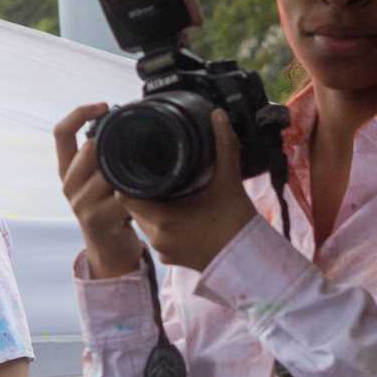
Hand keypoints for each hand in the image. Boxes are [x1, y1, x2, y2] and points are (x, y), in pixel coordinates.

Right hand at [54, 105, 142, 278]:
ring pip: (107, 170)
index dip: (79, 113)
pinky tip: (150, 193)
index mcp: (67, 170)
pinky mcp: (96, 219)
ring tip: (147, 173)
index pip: (61, 133)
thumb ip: (104, 157)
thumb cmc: (112, 210)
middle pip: (89, 148)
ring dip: (129, 171)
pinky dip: (138, 192)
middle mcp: (68, 184)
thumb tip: (127, 122)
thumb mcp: (101, 180)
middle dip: (116, 146)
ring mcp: (80, 203)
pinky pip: (121, 195)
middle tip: (142, 146)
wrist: (110, 251)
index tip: (104, 105)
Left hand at [119, 110, 258, 271]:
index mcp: (163, 217)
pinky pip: (155, 235)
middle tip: (148, 170)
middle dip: (140, 189)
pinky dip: (160, 222)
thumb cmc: (238, 223)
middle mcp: (156, 236)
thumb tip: (217, 115)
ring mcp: (161, 250)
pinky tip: (172, 210)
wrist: (250, 262)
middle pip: (133, 206)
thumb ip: (223, 145)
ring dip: (149, 206)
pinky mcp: (169, 259)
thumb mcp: (229, 181)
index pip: (125, 194)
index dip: (126, 178)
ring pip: (143, 221)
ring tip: (160, 187)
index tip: (132, 162)